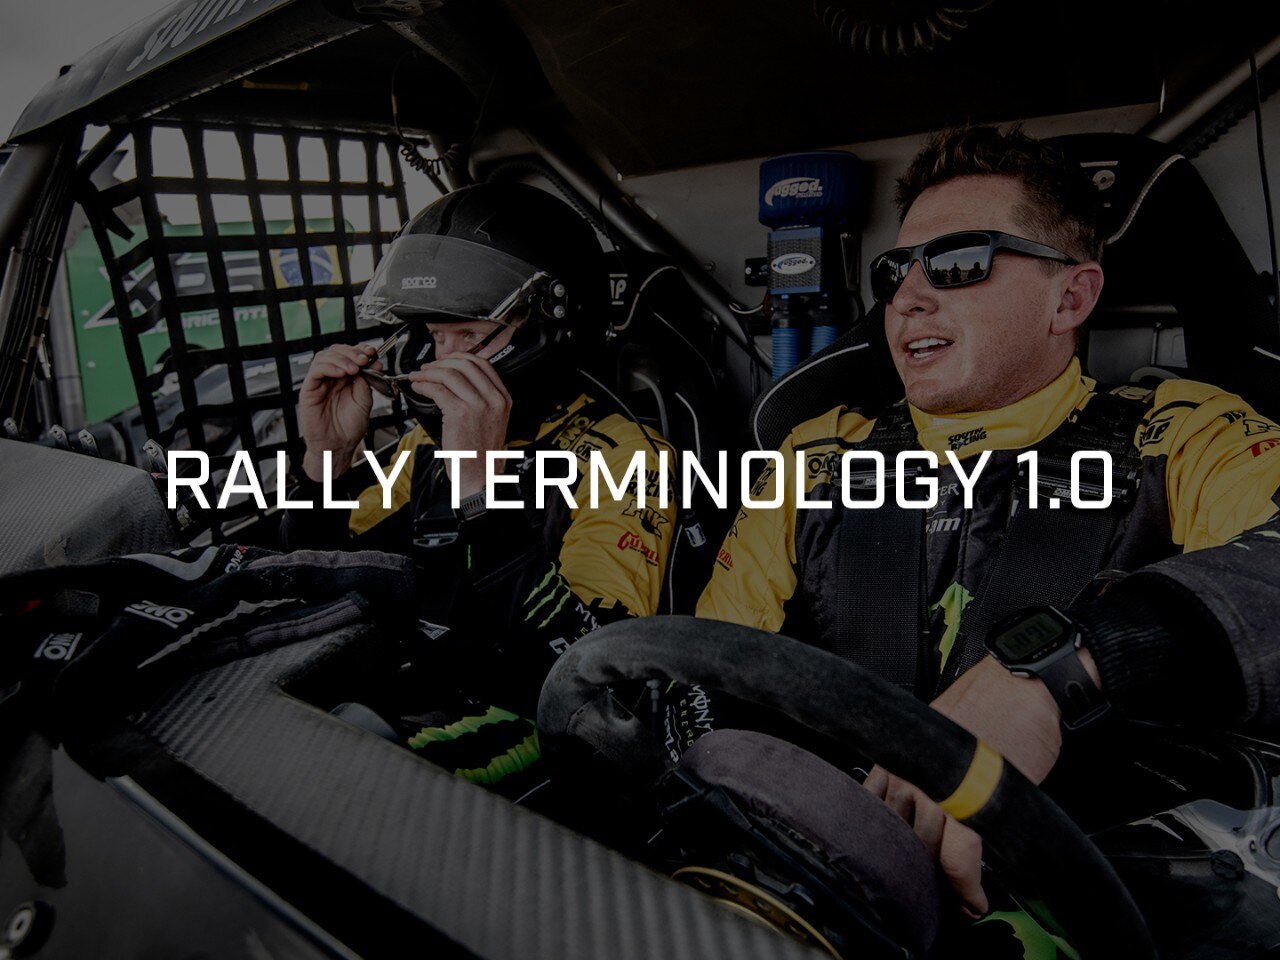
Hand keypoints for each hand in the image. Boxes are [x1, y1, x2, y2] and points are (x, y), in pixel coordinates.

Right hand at [298, 343, 378, 480]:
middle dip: (352, 352)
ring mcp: (320, 382)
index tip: (372, 353)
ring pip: (325, 357)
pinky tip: (342, 372)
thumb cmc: (349, 428)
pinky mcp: (309, 389)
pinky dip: (329, 367)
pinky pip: (316, 371)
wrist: (337, 446)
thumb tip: (371, 365)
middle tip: (365, 359)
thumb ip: (365, 383)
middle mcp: (332, 378)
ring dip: (342, 358)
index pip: (350, 356)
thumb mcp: (364, 402)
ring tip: (355, 368)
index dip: (361, 350)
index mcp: (346, 379)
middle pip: (337, 352)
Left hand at [407, 353, 511, 495]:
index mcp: (503, 398)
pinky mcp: (460, 413)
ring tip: (418, 377)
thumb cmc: (480, 454)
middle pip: (465, 365)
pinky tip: (418, 388)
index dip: (460, 358)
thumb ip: (481, 399)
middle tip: (427, 368)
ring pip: (449, 375)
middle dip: (441, 363)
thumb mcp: (491, 421)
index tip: (446, 360)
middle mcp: (494, 399)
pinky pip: (438, 390)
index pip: (482, 364)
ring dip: (429, 373)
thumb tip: (456, 380)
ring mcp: (478, 405)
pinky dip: (424, 385)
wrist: (480, 476)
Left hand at [865, 652, 1087, 915]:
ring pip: (927, 854)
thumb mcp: (934, 736)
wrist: (1020, 685)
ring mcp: (937, 789)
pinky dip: (966, 885)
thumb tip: (917, 814)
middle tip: (929, 897)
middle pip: (898, 842)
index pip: (871, 818)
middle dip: (912, 875)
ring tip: (954, 903)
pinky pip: (959, 857)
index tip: (894, 876)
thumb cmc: (986, 705)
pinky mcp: (970, 800)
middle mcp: (908, 775)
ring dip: (940, 886)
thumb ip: (918, 773)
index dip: (882, 855)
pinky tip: (973, 898)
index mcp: (894, 759)